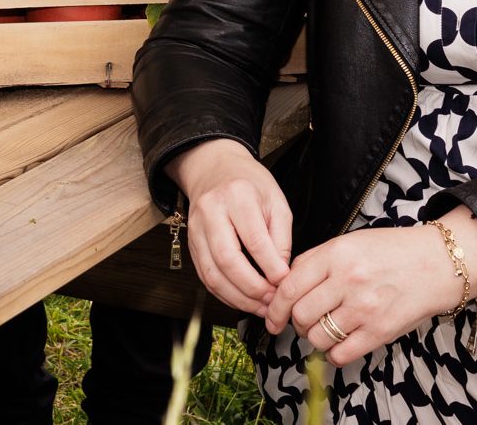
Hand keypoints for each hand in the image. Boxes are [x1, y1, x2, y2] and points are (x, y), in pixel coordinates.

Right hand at [165, 139, 293, 315]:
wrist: (214, 168)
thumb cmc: (249, 183)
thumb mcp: (276, 200)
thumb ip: (281, 237)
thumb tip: (282, 274)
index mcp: (237, 196)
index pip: (254, 239)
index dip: (270, 267)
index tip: (285, 282)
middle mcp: (211, 211)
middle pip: (228, 259)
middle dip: (252, 287)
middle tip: (272, 300)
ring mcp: (196, 228)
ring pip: (212, 273)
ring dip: (237, 297)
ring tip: (260, 307)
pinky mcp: (191, 243)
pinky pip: (205, 276)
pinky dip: (224, 294)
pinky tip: (242, 299)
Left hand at [265, 208, 476, 367]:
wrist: (436, 263)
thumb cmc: (391, 251)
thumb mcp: (349, 242)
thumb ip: (316, 260)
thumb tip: (285, 283)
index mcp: (336, 254)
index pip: (289, 286)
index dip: (275, 307)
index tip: (273, 318)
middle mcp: (348, 281)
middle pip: (300, 314)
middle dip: (296, 322)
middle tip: (303, 321)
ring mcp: (364, 308)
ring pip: (317, 336)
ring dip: (314, 338)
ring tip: (324, 329)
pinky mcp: (380, 332)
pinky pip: (341, 354)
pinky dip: (333, 353)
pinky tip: (340, 342)